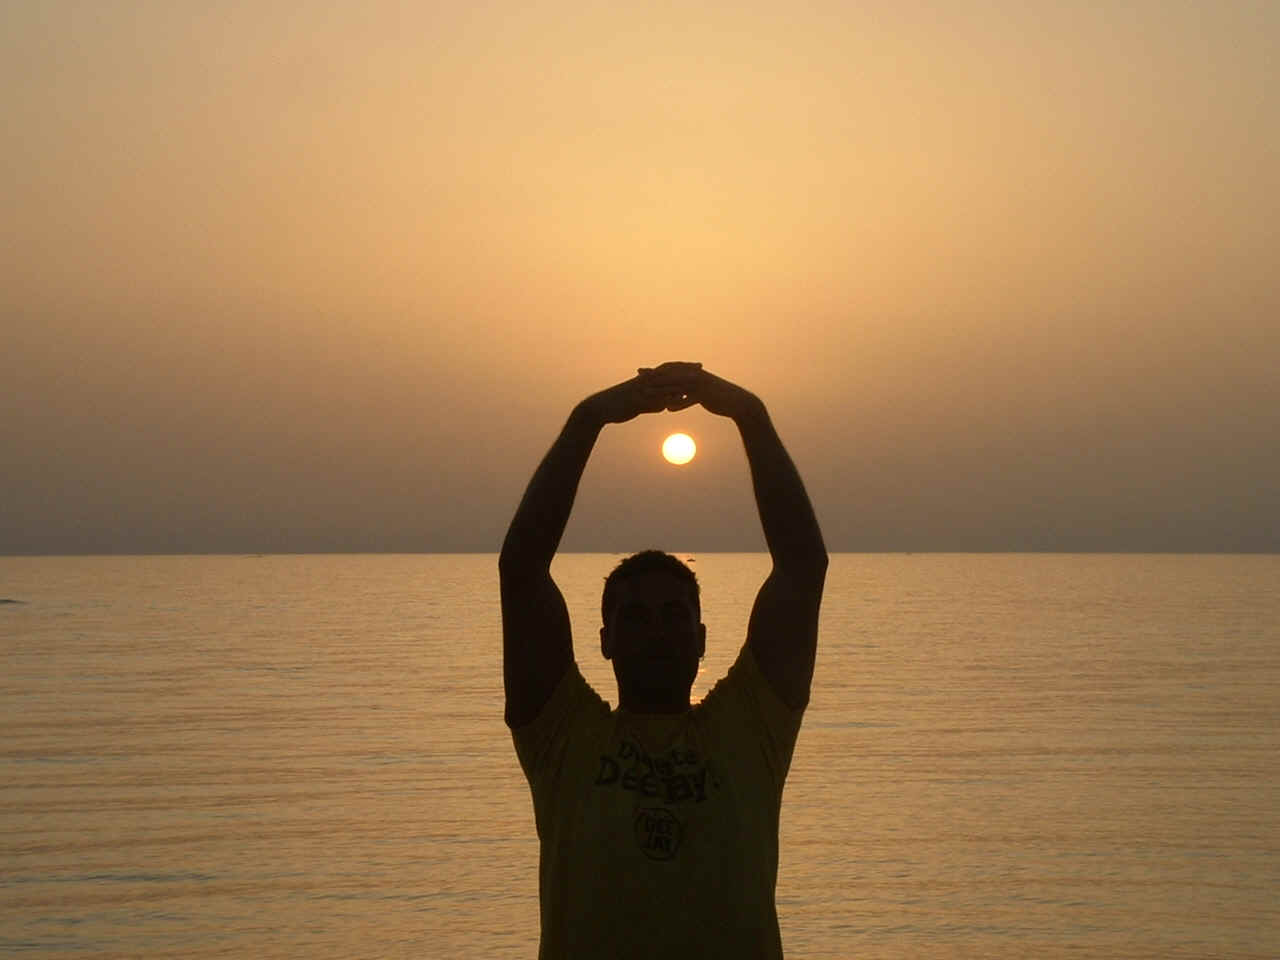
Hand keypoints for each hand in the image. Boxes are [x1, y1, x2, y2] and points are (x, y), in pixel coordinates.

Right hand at [581, 363, 701, 425]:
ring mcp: (639, 391)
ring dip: (679, 382)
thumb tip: (663, 407)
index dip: (682, 367)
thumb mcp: (639, 406)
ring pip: (662, 385)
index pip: (667, 371)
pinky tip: (677, 401)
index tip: (696, 365)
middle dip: (684, 369)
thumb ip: (652, 405)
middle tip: (701, 366)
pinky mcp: (635, 401)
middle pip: (668, 373)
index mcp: (645, 380)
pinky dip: (665, 399)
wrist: (599, 408)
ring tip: (694, 381)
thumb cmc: (618, 407)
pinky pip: (653, 399)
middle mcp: (644, 382)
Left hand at [637, 364, 762, 420]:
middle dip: (654, 376)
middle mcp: (695, 376)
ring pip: (677, 387)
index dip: (655, 371)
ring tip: (647, 394)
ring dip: (662, 390)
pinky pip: (689, 399)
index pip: (671, 370)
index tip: (641, 372)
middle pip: (671, 376)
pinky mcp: (706, 395)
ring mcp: (700, 385)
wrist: (737, 403)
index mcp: (693, 372)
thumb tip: (674, 398)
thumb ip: (687, 394)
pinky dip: (679, 404)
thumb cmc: (719, 398)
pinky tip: (668, 410)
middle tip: (638, 377)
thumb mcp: (701, 394)